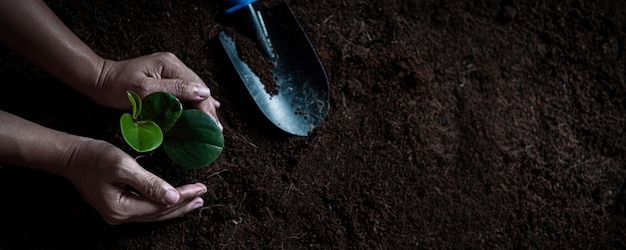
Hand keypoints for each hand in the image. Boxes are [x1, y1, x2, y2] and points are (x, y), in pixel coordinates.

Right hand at [62, 138, 206, 224]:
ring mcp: (118, 213)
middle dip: (183, 205)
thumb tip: (173, 197)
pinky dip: (162, 205)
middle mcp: (120, 216)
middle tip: (203, 196)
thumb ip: (149, 183)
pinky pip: (146, 209)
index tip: (201, 187)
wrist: (70, 156)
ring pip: (154, 213)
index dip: (183, 196)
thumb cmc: (95, 157)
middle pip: (159, 213)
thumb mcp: (123, 166)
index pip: (161, 205)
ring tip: (195, 201)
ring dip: (175, 207)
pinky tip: (172, 201)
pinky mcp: (117, 206)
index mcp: (121, 208)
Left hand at [93, 52, 221, 129]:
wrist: (99, 80)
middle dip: (208, 110)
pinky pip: (185, 91)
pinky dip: (195, 102)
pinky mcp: (165, 79)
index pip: (197, 88)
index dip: (207, 108)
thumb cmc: (117, 86)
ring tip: (213, 124)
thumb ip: (175, 90)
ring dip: (203, 107)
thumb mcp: (145, 90)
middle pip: (198, 89)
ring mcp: (170, 71)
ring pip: (193, 91)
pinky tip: (207, 107)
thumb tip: (204, 93)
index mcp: (170, 65)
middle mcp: (173, 65)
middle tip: (216, 130)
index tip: (213, 126)